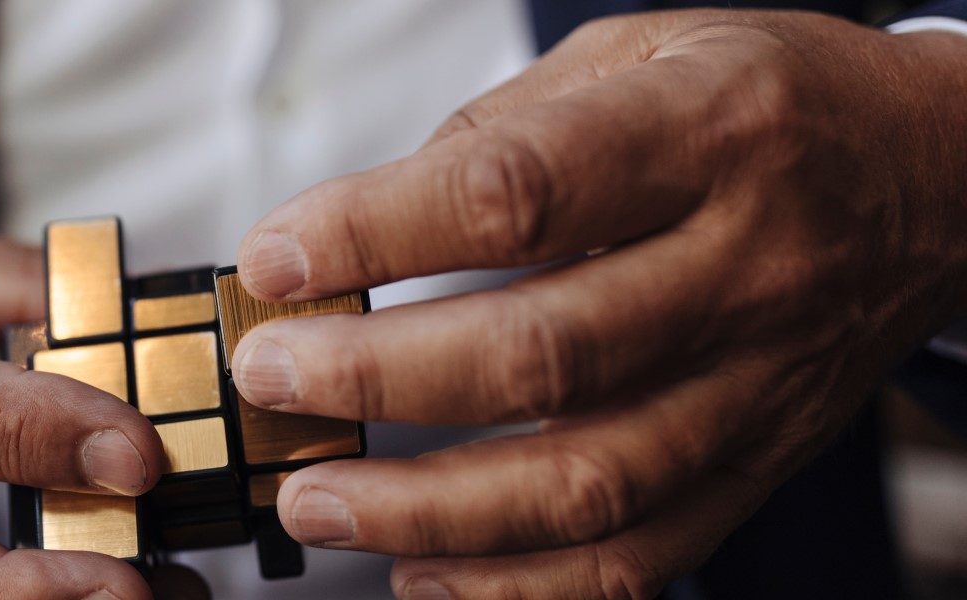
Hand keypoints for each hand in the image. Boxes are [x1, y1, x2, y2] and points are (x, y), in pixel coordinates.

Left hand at [231, 10, 966, 598]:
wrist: (941, 176)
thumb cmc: (772, 105)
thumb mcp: (642, 51)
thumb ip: (503, 130)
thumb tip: (356, 225)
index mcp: (709, 133)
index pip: (521, 194)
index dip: (377, 234)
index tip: (276, 261)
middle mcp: (746, 266)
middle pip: (545, 355)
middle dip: (378, 379)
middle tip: (272, 378)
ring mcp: (757, 382)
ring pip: (586, 482)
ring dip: (427, 510)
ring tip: (315, 499)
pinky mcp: (756, 465)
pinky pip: (638, 558)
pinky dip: (518, 584)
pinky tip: (422, 572)